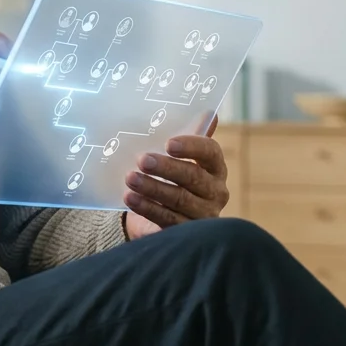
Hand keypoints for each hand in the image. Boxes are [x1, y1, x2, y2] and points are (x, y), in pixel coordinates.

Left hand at [123, 116, 227, 239]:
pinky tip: (130, 198)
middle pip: (193, 177)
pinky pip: (168, 220)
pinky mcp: (187, 233)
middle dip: (166, 168)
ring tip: (130, 179)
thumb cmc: (168, 178)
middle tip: (142, 160)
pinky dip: (147, 208)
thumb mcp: (174, 158)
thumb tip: (207, 112)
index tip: (169, 143)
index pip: (210, 152)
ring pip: (179, 199)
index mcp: (214, 167)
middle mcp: (215, 191)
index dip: (191, 146)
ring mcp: (203, 214)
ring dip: (152, 188)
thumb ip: (186, 137)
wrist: (158, 215)